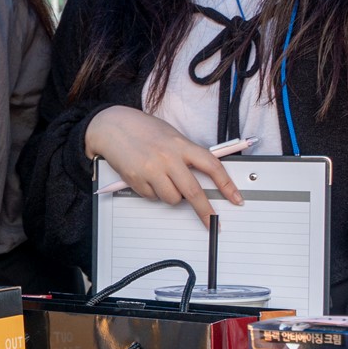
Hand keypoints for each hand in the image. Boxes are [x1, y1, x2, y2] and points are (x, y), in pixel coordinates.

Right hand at [84, 106, 243, 225]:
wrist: (112, 126)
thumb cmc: (143, 129)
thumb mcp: (171, 136)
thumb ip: (186, 154)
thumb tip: (203, 177)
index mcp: (181, 145)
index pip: (212, 166)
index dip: (227, 185)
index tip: (236, 198)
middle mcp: (168, 158)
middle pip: (192, 192)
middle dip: (205, 211)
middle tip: (212, 222)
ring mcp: (151, 170)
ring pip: (171, 199)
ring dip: (171, 196)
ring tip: (162, 180)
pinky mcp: (135, 180)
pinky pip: (152, 197)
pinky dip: (152, 192)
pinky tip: (146, 177)